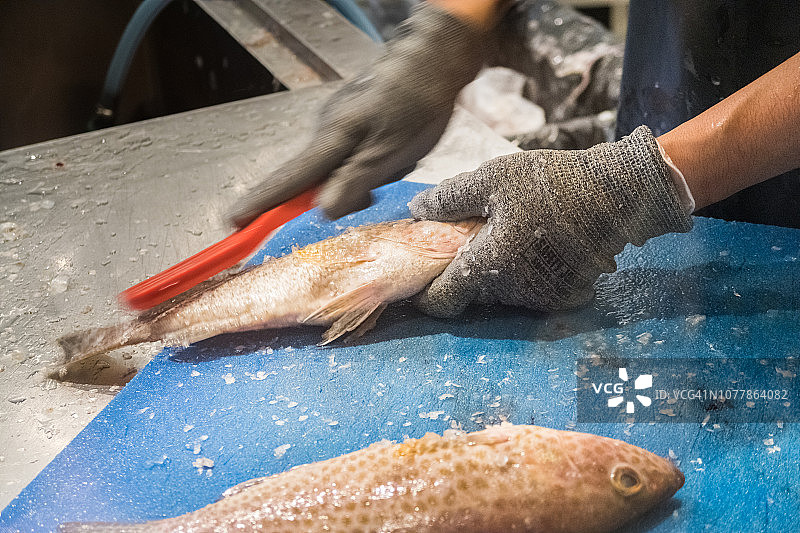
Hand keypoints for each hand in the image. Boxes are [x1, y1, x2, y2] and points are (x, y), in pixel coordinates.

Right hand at [228, 4, 484, 225]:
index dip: (261, 203)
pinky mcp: (354, 117)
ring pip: (337, 167)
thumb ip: (355, 179)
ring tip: (398, 162)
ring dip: (360, 178)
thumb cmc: (416, 100)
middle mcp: (327, 129)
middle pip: (311, 178)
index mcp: (332, 138)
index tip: (233, 222)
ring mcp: (339, 121)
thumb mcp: (391, 148)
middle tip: (366, 195)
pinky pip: (352, 152)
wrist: (434, 55)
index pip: (288, 179)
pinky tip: (397, 152)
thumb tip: (322, 210)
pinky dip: (368, 162)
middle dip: (328, 196)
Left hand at [409, 126, 692, 316]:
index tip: (424, 274)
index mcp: (487, 268)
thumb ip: (449, 198)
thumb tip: (416, 209)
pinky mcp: (565, 297)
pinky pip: (529, 292)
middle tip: (467, 239)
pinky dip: (523, 274)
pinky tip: (532, 244)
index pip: (441, 301)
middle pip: (471, 296)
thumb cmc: (550, 183)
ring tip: (504, 235)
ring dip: (494, 273)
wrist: (619, 194)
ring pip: (500, 295)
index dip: (426, 292)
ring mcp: (541, 299)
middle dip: (463, 273)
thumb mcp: (492, 178)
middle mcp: (512, 294)